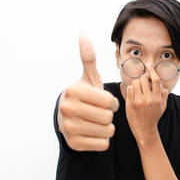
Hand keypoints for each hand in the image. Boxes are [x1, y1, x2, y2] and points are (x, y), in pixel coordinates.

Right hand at [57, 34, 118, 150]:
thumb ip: (89, 58)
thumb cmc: (85, 95)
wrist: (69, 117)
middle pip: (108, 117)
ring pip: (107, 132)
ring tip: (97, 122)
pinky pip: (103, 145)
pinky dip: (102, 140)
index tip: (104, 101)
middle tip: (101, 112)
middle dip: (109, 115)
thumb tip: (83, 34)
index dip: (112, 102)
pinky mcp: (73, 143)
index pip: (110, 101)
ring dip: (107, 127)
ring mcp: (68, 128)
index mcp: (74, 90)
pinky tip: (93, 132)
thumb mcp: (88, 77)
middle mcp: (67, 109)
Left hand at [125, 66, 168, 144]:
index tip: (149, 67)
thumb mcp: (163, 107)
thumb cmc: (154, 117)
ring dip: (136, 84)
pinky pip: (129, 89)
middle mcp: (148, 99)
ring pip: (135, 83)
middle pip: (144, 80)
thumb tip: (162, 85)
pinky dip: (131, 89)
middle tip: (142, 84)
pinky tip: (133, 95)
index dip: (152, 71)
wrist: (145, 130)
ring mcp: (138, 101)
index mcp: (157, 99)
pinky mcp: (130, 104)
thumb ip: (164, 95)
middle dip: (143, 79)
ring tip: (138, 90)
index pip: (155, 80)